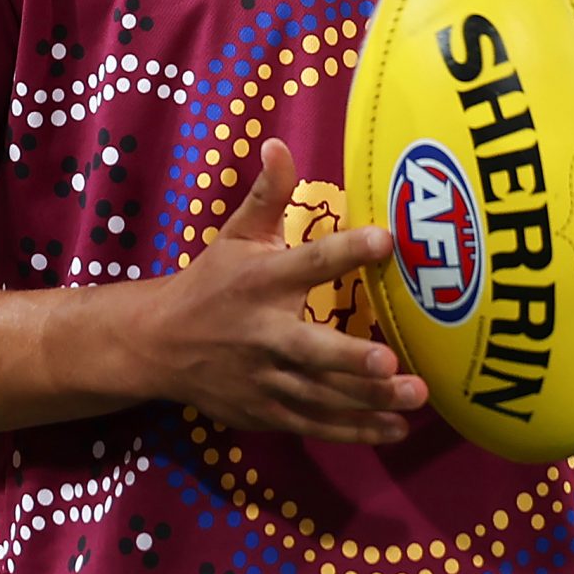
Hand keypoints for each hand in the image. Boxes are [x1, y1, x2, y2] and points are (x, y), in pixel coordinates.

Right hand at [139, 140, 426, 442]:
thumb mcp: (235, 235)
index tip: (386, 240)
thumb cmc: (209, 283)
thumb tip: (278, 143)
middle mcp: (263, 333)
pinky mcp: (267, 412)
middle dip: (349, 359)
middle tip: (390, 361)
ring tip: (415, 395)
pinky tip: (395, 428)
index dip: (346, 250)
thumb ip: (266, 194)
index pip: (308, 263)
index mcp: (260, 281)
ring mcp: (264, 378)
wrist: (158, 345)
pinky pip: (315, 424)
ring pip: (320, 395)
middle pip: (310, 350)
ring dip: (368, 400)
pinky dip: (355, 429)